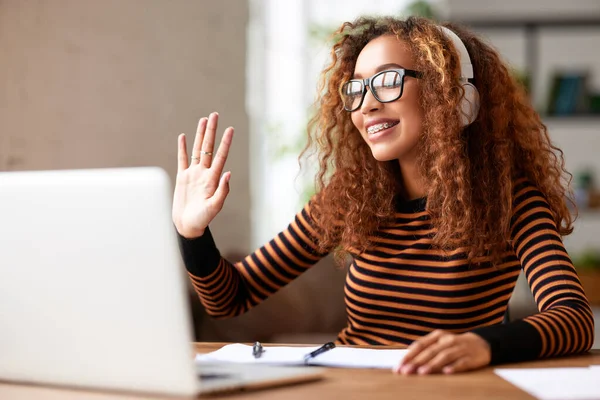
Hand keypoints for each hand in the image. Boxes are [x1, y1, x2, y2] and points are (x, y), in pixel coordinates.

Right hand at [172, 112, 233, 238]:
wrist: (188, 226)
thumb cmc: (202, 219)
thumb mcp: (215, 207)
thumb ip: (222, 191)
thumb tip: (228, 173)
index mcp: (213, 179)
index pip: (220, 156)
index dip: (225, 142)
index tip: (230, 129)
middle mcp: (204, 173)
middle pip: (209, 147)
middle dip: (212, 131)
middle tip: (215, 114)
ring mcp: (193, 174)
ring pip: (197, 149)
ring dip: (200, 135)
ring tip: (204, 120)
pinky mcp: (183, 177)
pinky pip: (182, 159)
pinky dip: (182, 148)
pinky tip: (183, 137)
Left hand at [394, 330, 490, 374]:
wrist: (481, 343)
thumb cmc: (454, 346)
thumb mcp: (439, 344)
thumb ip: (425, 351)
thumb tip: (407, 363)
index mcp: (437, 336)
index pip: (420, 345)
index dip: (409, 356)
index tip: (399, 367)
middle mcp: (447, 340)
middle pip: (430, 351)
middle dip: (417, 362)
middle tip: (406, 372)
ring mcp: (459, 348)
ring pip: (444, 356)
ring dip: (432, 364)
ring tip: (422, 372)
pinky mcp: (471, 357)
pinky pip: (462, 362)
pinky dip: (454, 367)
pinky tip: (447, 372)